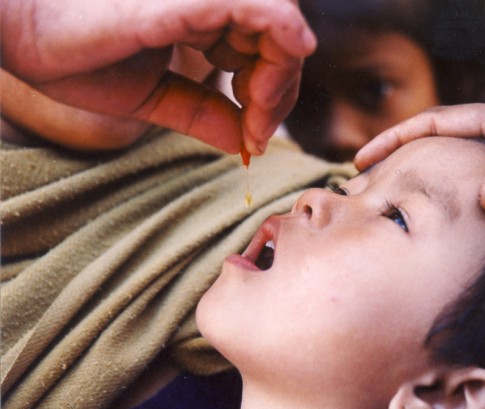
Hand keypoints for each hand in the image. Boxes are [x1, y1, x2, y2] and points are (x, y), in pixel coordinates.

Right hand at [0, 0, 315, 153]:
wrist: (18, 32)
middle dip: (281, 92)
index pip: (264, 51)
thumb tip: (245, 144)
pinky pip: (265, 8)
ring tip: (255, 112)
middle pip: (280, 41)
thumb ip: (202, 114)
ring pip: (282, 25)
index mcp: (202, 17)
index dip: (271, 96)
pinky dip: (284, 39)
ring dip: (281, 75)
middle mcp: (210, 0)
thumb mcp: (152, 97)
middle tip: (257, 132)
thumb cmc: (75, 56)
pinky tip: (271, 81)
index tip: (253, 137)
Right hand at [355, 102, 484, 235]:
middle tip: (366, 187)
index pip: (442, 122)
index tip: (361, 160)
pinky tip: (450, 227)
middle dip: (402, 158)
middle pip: (443, 140)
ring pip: (460, 165)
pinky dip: (456, 200)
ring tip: (396, 207)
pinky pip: (482, 187)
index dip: (398, 138)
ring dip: (426, 180)